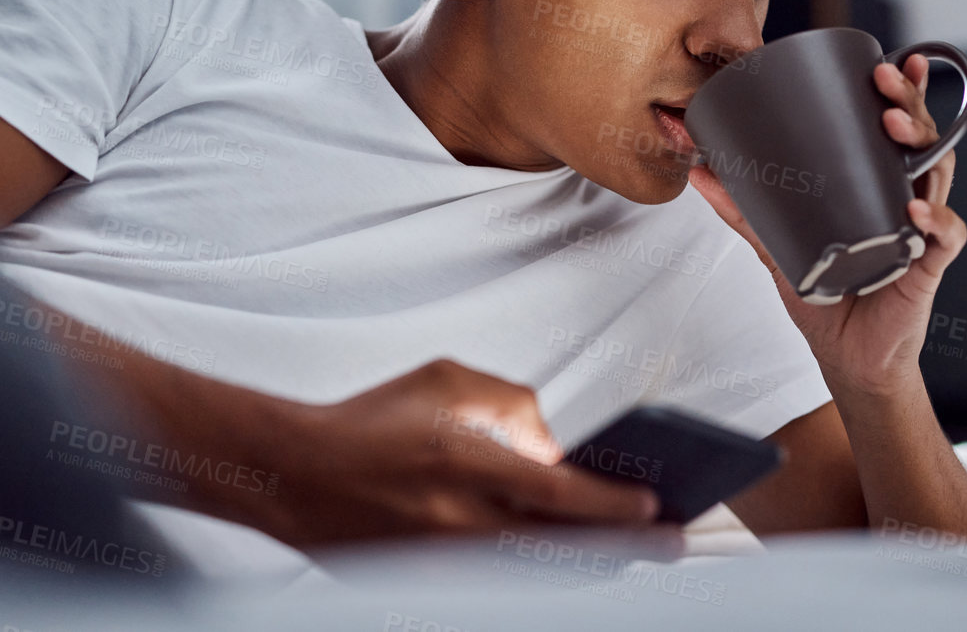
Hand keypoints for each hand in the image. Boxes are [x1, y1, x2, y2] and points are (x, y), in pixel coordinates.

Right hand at [245, 358, 662, 545]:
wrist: (294, 474)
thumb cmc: (374, 419)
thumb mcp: (446, 383)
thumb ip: (509, 406)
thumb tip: (553, 448)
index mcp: (464, 463)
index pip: (558, 496)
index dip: (613, 508)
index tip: (656, 507)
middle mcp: (456, 520)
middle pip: (560, 548)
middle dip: (623, 548)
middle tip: (672, 544)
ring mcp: (441, 561)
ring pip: (536, 573)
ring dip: (587, 564)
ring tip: (630, 553)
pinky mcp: (426, 583)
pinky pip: (498, 580)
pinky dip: (539, 571)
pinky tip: (571, 561)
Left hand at [689, 53, 966, 396]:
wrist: (847, 358)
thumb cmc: (825, 298)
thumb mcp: (777, 246)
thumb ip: (742, 210)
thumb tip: (698, 171)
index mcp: (877, 184)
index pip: (895, 127)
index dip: (902, 91)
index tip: (891, 62)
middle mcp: (905, 198)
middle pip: (922, 137)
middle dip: (909, 103)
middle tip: (885, 84)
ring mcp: (921, 229)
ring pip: (938, 174)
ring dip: (921, 146)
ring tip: (894, 129)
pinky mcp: (929, 266)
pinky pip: (946, 236)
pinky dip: (936, 221)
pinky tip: (915, 212)